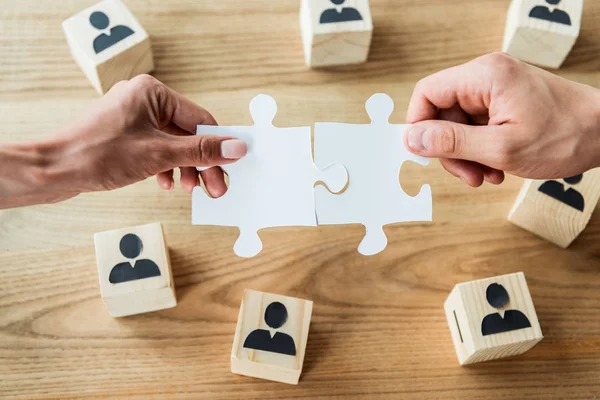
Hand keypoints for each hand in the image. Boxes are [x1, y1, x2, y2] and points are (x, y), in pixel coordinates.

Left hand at [0, 75, 245, 207]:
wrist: (52, 170)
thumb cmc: (96, 155)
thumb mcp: (158, 154)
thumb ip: (200, 151)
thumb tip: (236, 147)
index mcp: (153, 92)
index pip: (200, 120)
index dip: (218, 146)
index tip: (231, 167)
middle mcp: (144, 99)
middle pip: (188, 133)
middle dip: (201, 163)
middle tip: (215, 188)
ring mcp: (133, 116)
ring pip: (173, 143)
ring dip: (184, 167)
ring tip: (189, 189)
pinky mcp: (125, 133)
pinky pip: (156, 148)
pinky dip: (165, 166)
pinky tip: (166, 183)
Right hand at [404, 52, 599, 186]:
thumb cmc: (565, 135)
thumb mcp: (501, 148)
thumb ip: (451, 142)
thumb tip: (411, 139)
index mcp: (484, 76)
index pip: (427, 93)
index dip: (419, 126)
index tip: (425, 154)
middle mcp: (487, 76)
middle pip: (441, 112)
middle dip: (450, 149)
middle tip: (468, 175)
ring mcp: (496, 88)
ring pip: (458, 123)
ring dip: (466, 154)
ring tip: (487, 174)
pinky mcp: (504, 101)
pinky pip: (475, 126)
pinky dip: (480, 150)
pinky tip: (497, 166)